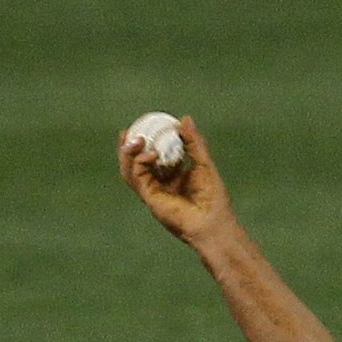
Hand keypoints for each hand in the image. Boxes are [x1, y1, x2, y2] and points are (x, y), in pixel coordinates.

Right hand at [118, 115, 232, 244]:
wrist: (213, 222)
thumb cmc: (213, 198)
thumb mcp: (203, 163)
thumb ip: (193, 142)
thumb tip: (184, 118)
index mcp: (173, 177)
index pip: (154, 157)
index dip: (146, 142)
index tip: (145, 125)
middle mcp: (160, 185)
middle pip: (136, 164)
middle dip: (129, 148)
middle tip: (128, 132)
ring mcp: (153, 192)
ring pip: (131, 171)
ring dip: (129, 154)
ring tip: (135, 139)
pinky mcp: (150, 198)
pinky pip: (138, 177)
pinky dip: (139, 163)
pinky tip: (150, 154)